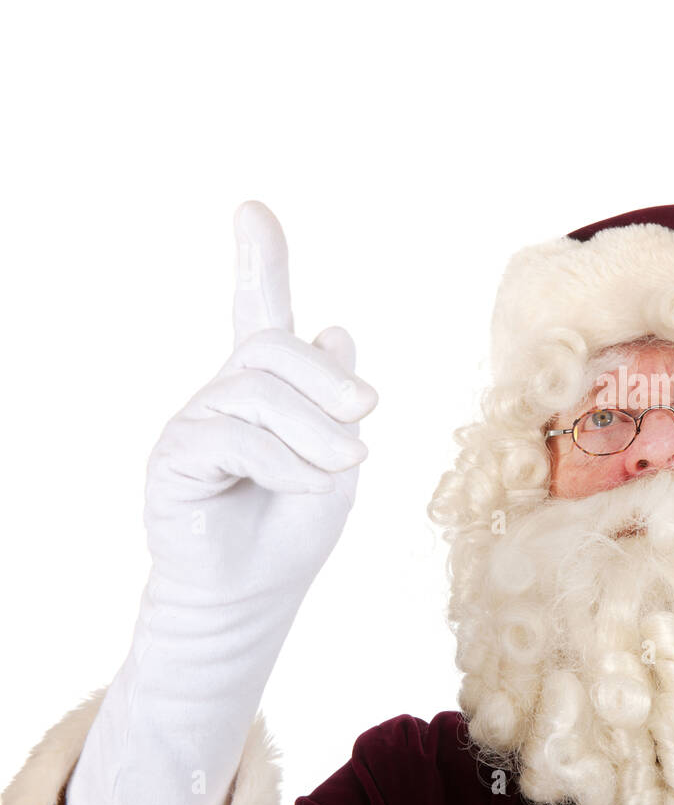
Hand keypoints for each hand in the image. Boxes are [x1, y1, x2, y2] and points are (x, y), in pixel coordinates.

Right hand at [67, 201, 377, 804]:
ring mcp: (197, 420)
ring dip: (316, 431)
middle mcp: (228, 393)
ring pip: (260, 391)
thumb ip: (334, 401)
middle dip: (327, 377)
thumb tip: (335, 328)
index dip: (260, 263)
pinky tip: (304, 483)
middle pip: (272, 348)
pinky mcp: (174, 455)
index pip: (261, 314)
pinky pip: (235, 435)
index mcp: (270, 389)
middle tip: (368, 411)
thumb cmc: (293, 529)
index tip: (253, 209)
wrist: (252, 595)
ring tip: (341, 467)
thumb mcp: (335, 460)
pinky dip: (283, 460)